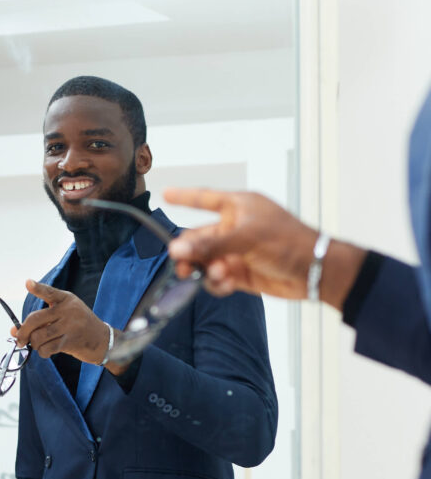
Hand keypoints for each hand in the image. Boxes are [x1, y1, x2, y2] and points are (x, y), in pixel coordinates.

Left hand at [11, 280, 110, 364]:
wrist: (102, 339)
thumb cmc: (78, 326)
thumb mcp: (64, 315)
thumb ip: (41, 320)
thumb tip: (13, 331)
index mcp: (66, 299)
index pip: (49, 292)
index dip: (37, 288)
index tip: (28, 283)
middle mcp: (68, 311)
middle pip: (35, 319)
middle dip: (23, 332)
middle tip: (20, 339)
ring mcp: (70, 326)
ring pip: (39, 336)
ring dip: (34, 344)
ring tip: (37, 344)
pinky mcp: (70, 341)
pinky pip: (47, 348)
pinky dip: (42, 352)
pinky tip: (46, 350)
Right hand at [165, 189, 317, 297]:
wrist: (314, 271)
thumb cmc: (289, 242)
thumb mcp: (246, 238)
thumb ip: (210, 245)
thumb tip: (178, 250)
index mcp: (238, 208)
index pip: (204, 198)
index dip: (184, 196)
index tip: (165, 194)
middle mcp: (235, 229)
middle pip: (199, 238)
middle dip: (189, 252)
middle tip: (181, 265)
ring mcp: (237, 252)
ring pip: (206, 262)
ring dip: (206, 270)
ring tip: (217, 274)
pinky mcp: (241, 274)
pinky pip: (217, 280)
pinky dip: (217, 284)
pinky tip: (225, 284)